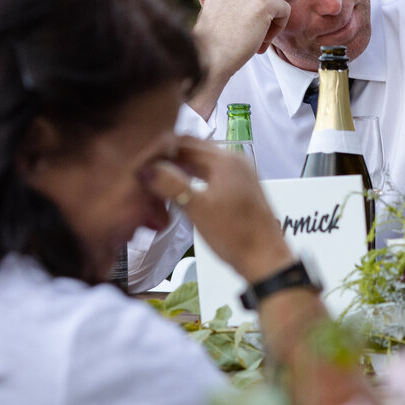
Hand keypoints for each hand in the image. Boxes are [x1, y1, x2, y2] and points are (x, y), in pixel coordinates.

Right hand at [141, 135, 291, 282]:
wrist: (266, 259)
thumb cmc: (234, 235)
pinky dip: (195, 175)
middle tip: (144, 167)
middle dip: (169, 156)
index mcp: (224, 160)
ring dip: (182, 166)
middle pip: (195, 149)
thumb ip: (171, 185)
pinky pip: (213, 172)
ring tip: (158, 177)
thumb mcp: (197, 209)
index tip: (137, 159)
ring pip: (204, 161)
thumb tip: (145, 168)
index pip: (184, 144)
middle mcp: (235, 160)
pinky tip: (183, 187)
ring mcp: (241, 173)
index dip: (159, 150)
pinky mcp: (243, 187)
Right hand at [194, 0, 289, 76]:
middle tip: (245, 32)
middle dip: (259, 14)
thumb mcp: (214, 5)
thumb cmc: (213, 35)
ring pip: (275, 3)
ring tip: (250, 37)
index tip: (237, 21)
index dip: (247, 6)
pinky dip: (278, 28)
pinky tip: (260, 38)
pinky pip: (285, 11)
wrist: (210, 57)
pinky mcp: (265, 0)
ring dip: (267, 23)